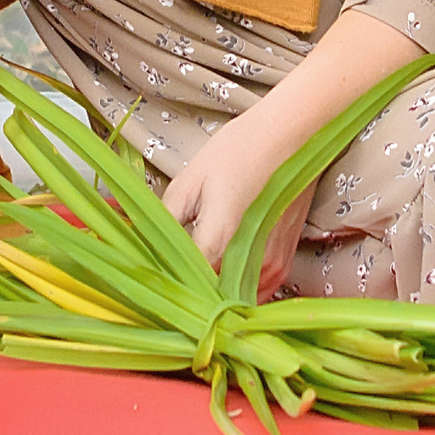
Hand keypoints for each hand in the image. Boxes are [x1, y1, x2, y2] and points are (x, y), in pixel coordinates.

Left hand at [161, 109, 308, 301]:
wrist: (292, 136)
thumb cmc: (242, 148)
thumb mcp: (191, 178)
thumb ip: (166, 218)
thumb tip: (142, 241)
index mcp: (220, 238)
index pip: (185, 283)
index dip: (166, 280)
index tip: (153, 272)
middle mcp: (249, 260)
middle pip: (208, 296)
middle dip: (188, 288)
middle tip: (170, 270)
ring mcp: (270, 266)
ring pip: (231, 299)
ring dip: (212, 292)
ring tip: (195, 270)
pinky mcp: (284, 264)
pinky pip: (254, 292)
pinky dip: (236, 289)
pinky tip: (223, 269)